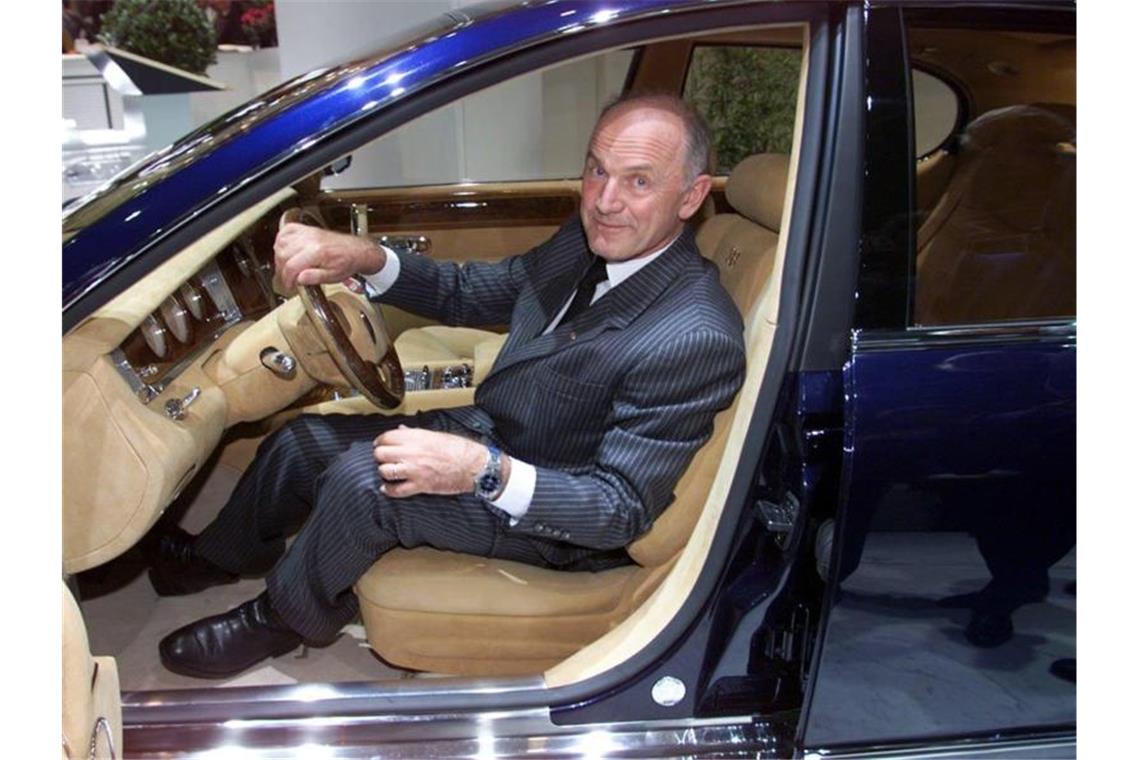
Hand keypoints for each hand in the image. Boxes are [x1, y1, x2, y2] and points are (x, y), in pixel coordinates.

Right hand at [274, 222, 386, 291]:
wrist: (355, 250)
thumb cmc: (346, 262)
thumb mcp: (333, 276)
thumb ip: (315, 277)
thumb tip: (299, 279)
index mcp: (317, 252)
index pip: (292, 266)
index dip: (287, 279)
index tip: (289, 285)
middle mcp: (310, 240)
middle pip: (283, 254)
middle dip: (282, 269)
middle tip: (288, 278)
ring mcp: (308, 233)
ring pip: (281, 242)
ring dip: (279, 255)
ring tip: (286, 266)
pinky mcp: (307, 229)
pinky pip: (286, 230)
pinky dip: (281, 239)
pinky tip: (284, 249)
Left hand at [373, 425, 508, 497]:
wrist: (474, 465)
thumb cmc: (460, 449)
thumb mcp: (436, 435)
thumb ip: (415, 434)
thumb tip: (402, 430)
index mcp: (417, 437)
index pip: (387, 437)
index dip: (381, 441)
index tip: (381, 443)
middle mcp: (413, 453)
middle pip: (381, 454)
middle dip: (380, 456)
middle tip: (383, 457)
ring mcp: (415, 470)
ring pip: (386, 471)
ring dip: (384, 471)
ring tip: (388, 471)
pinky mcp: (420, 485)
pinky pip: (397, 490)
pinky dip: (389, 490)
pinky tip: (387, 488)